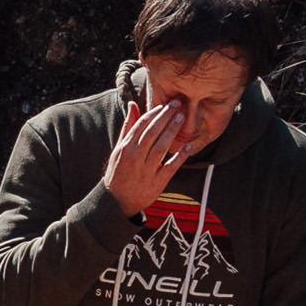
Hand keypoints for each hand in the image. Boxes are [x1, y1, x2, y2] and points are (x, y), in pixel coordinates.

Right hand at [100, 86, 218, 214]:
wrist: (117, 201)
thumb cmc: (119, 172)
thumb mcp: (119, 149)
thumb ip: (128, 126)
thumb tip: (132, 104)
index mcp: (125, 148)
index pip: (141, 125)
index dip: (154, 113)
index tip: (165, 104)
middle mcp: (135, 158)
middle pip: (152, 133)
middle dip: (166, 117)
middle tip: (178, 105)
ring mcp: (146, 171)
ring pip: (161, 147)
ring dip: (172, 131)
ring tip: (182, 118)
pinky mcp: (156, 183)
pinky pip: (170, 167)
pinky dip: (180, 156)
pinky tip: (188, 146)